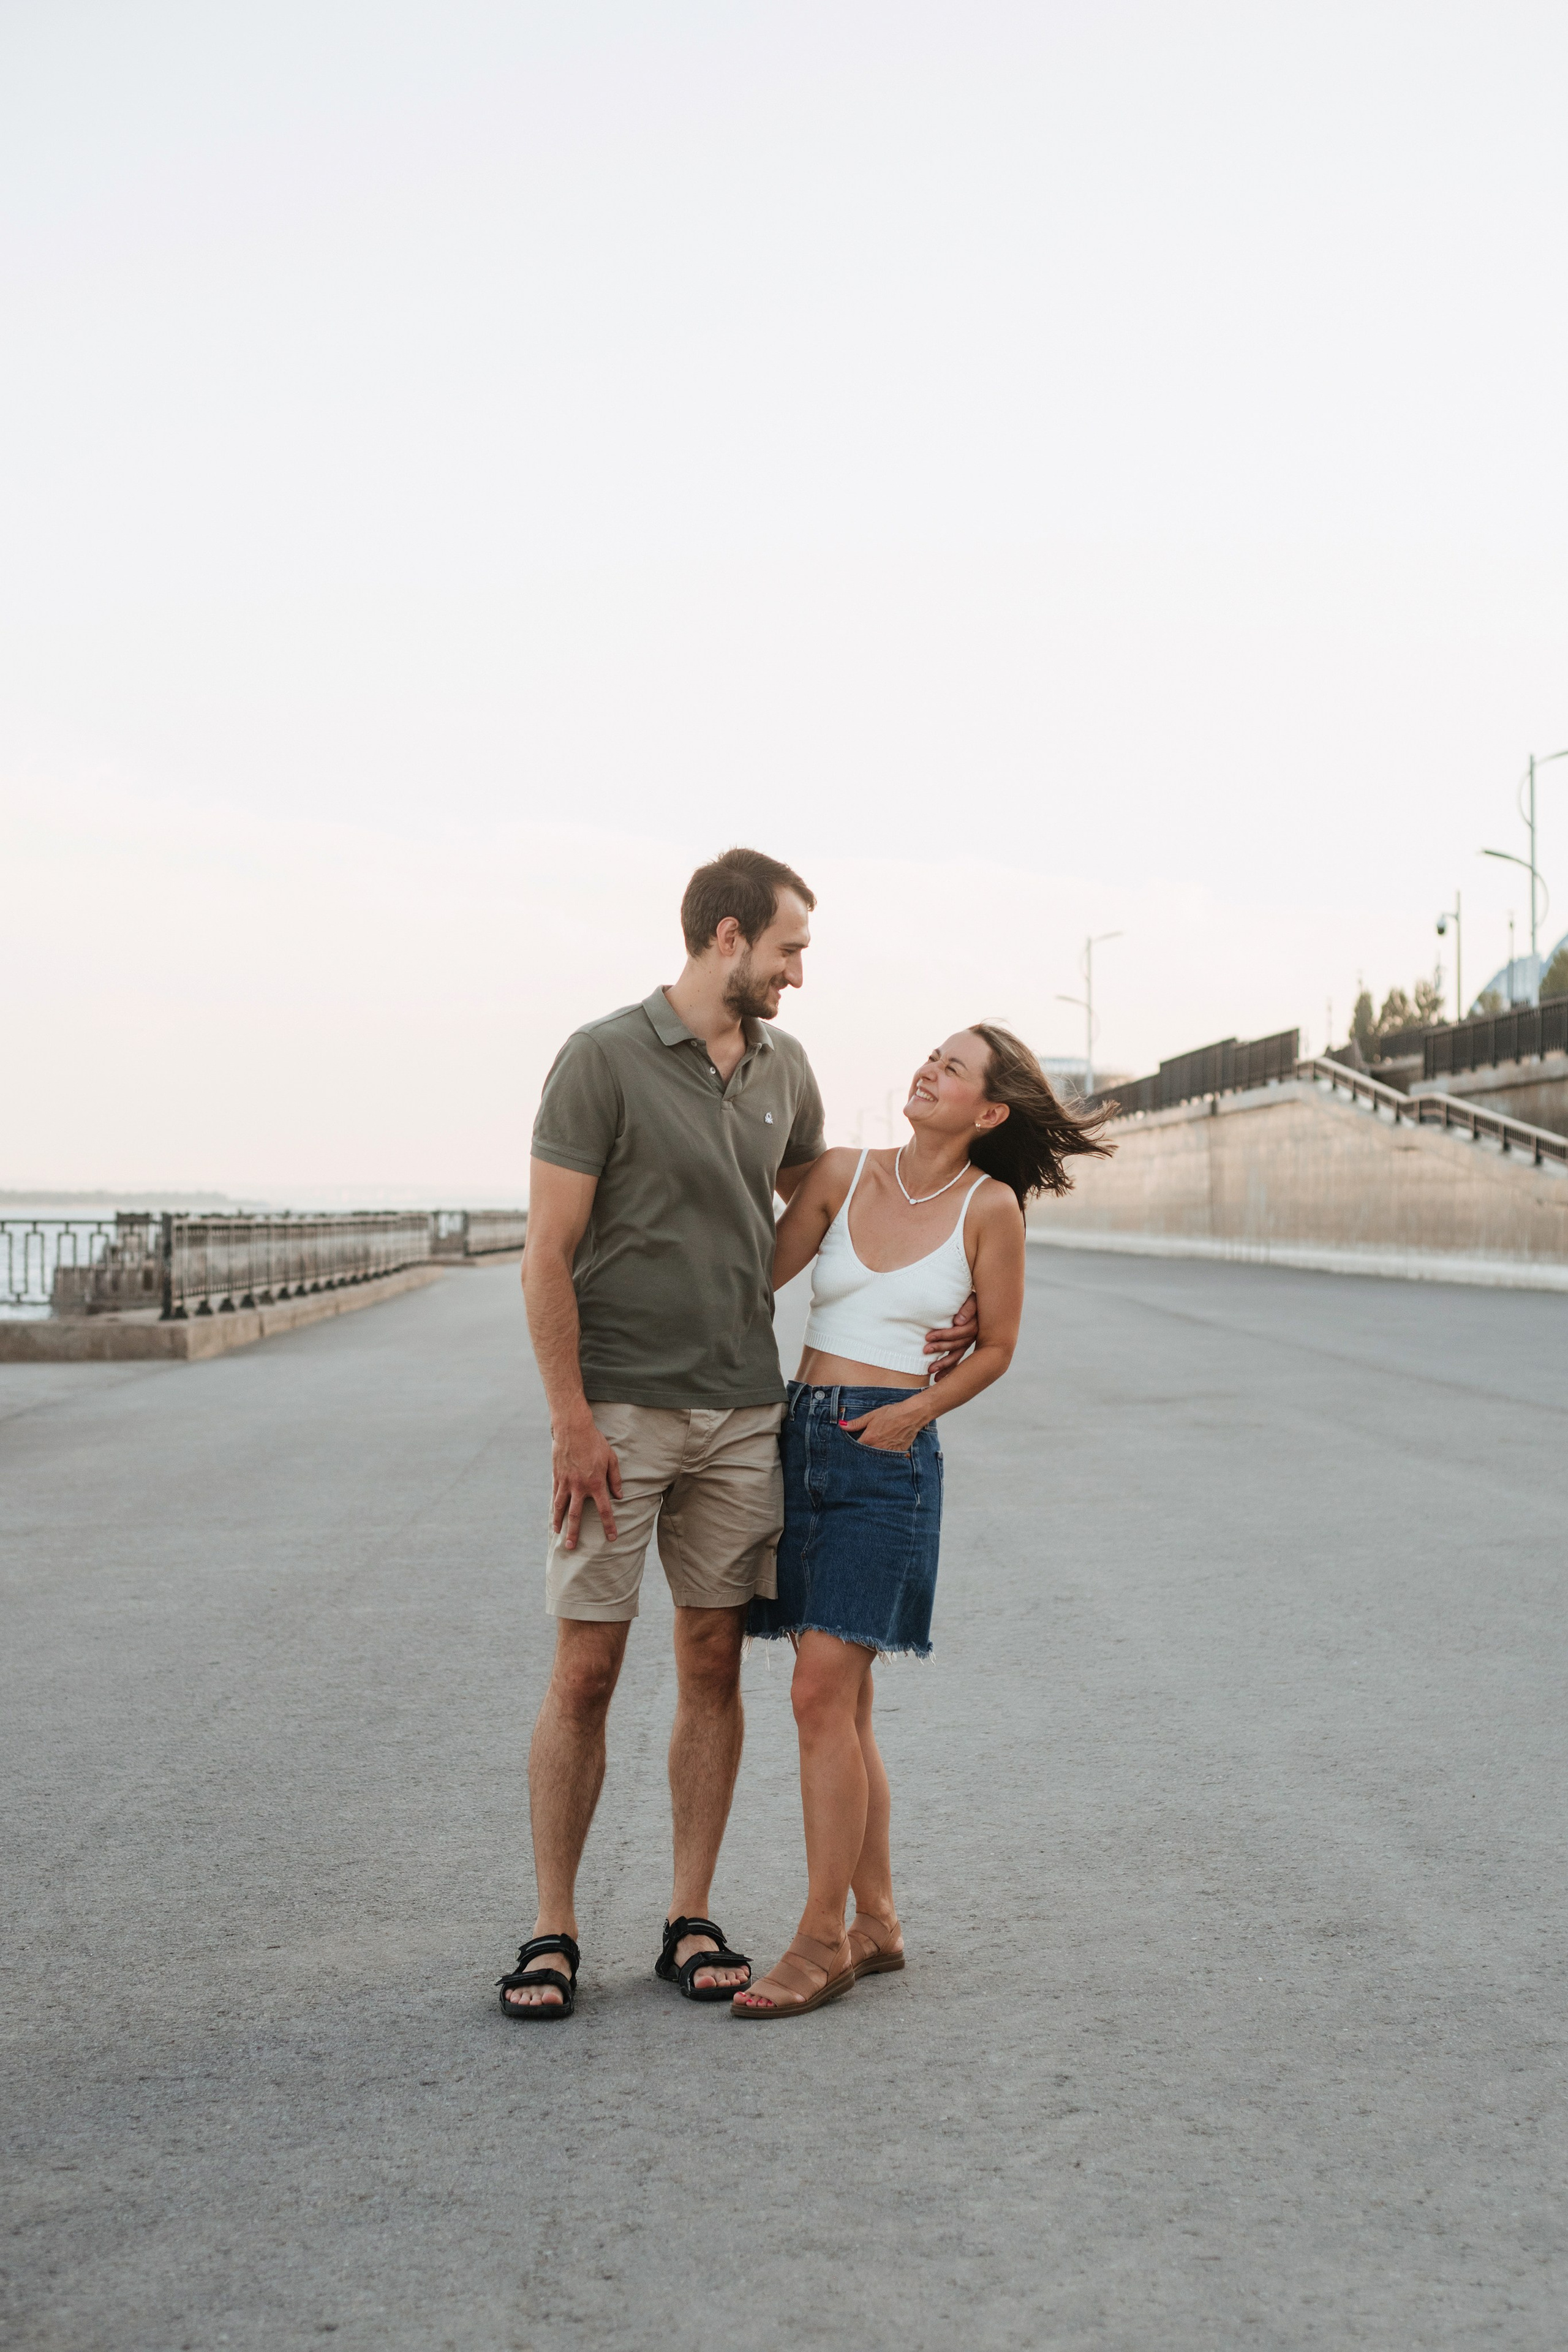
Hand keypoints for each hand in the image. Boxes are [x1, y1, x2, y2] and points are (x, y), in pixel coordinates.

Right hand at [551, 1413, 623, 1549]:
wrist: (573, 1429)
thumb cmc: (595, 1442)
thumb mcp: (611, 1458)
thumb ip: (615, 1478)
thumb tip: (619, 1496)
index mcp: (596, 1483)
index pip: (604, 1510)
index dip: (609, 1526)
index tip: (611, 1538)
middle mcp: (580, 1487)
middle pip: (576, 1515)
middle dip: (574, 1533)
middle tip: (571, 1547)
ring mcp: (566, 1482)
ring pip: (561, 1508)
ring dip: (559, 1523)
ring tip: (558, 1534)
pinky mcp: (557, 1476)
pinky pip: (555, 1495)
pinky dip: (554, 1507)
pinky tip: (554, 1515)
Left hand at [840, 1402, 926, 1454]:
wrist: (911, 1415)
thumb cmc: (891, 1413)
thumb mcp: (872, 1416)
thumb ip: (856, 1423)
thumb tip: (842, 1425)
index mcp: (869, 1438)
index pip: (855, 1448)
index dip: (852, 1447)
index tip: (851, 1446)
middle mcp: (877, 1447)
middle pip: (865, 1455)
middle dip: (862, 1453)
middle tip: (862, 1449)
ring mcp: (887, 1452)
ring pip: (875, 1458)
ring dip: (872, 1455)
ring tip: (874, 1449)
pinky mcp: (897, 1453)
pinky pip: (887, 1458)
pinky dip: (884, 1456)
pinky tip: (884, 1450)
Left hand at [923, 1290, 978, 1379]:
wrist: (981, 1301)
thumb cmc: (973, 1297)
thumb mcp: (972, 1299)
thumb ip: (968, 1308)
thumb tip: (958, 1321)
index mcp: (976, 1324)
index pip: (959, 1333)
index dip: (943, 1335)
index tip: (928, 1337)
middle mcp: (973, 1336)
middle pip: (957, 1345)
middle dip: (940, 1348)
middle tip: (924, 1350)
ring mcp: (969, 1342)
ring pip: (957, 1355)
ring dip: (944, 1363)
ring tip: (930, 1370)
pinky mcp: (964, 1346)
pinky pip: (958, 1360)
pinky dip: (949, 1369)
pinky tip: (939, 1378)